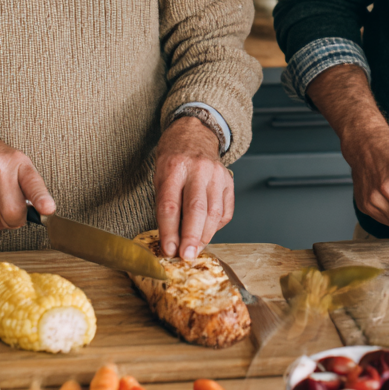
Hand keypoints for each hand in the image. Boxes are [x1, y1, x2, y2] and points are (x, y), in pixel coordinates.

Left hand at [155, 117, 232, 259]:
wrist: (195, 133)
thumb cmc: (173, 158)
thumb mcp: (159, 176)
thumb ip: (165, 205)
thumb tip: (171, 239)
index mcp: (174, 168)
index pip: (170, 205)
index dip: (169, 231)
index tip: (168, 249)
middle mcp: (197, 170)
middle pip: (196, 209)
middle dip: (191, 237)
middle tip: (186, 256)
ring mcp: (216, 174)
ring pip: (214, 213)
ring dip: (205, 236)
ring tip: (195, 249)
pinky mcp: (229, 181)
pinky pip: (226, 211)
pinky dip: (217, 226)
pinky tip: (207, 231)